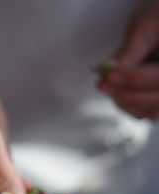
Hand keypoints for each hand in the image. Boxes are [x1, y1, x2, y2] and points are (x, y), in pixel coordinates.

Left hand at [97, 0, 158, 119]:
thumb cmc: (158, 19)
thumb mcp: (144, 28)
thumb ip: (129, 51)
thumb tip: (106, 69)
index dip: (133, 78)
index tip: (109, 74)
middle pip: (157, 99)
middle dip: (125, 94)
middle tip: (102, 83)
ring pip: (150, 111)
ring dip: (125, 102)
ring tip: (107, 86)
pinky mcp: (158, 100)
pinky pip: (146, 113)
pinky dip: (128, 107)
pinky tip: (116, 92)